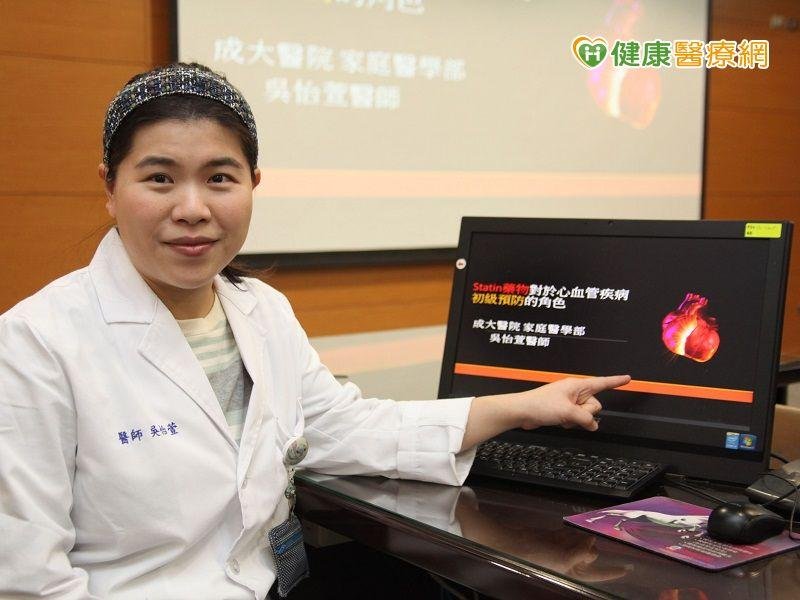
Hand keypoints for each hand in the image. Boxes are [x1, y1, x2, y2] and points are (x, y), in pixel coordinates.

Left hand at [460, 374, 629, 450]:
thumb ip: (585, 418)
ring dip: (576, 419)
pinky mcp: (564, 410)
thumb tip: (593, 424)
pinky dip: (570, 422)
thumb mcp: (568, 412)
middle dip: (585, 413)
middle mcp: (575, 391)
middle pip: (595, 404)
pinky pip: (576, 418)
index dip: (616, 381)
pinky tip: (559, 421)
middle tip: (569, 413)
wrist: (522, 412)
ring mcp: (569, 401)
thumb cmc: (540, 405)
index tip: (628, 378)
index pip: (602, 382)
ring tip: (561, 416)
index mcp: (577, 385)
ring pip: (586, 414)